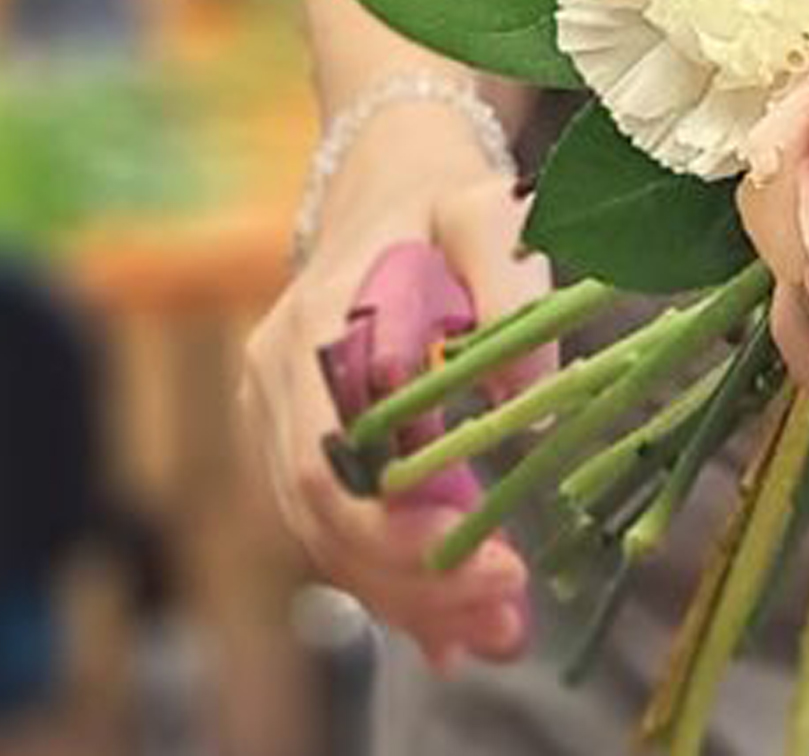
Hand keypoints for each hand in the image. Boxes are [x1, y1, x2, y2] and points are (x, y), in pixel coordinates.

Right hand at [241, 104, 552, 669]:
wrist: (389, 172)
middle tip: (505, 617)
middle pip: (324, 514)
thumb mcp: (488, 208)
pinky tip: (450, 632)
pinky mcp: (303, 443)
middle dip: (409, 581)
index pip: (333, 457)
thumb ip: (509, 280)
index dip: (398, 526)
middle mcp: (277, 380)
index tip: (488, 559)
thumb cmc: (445, 191)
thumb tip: (530, 386)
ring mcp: (280, 418)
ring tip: (496, 636)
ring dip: (406, 598)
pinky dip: (391, 584)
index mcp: (315, 324)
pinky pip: (338, 529)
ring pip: (326, 537)